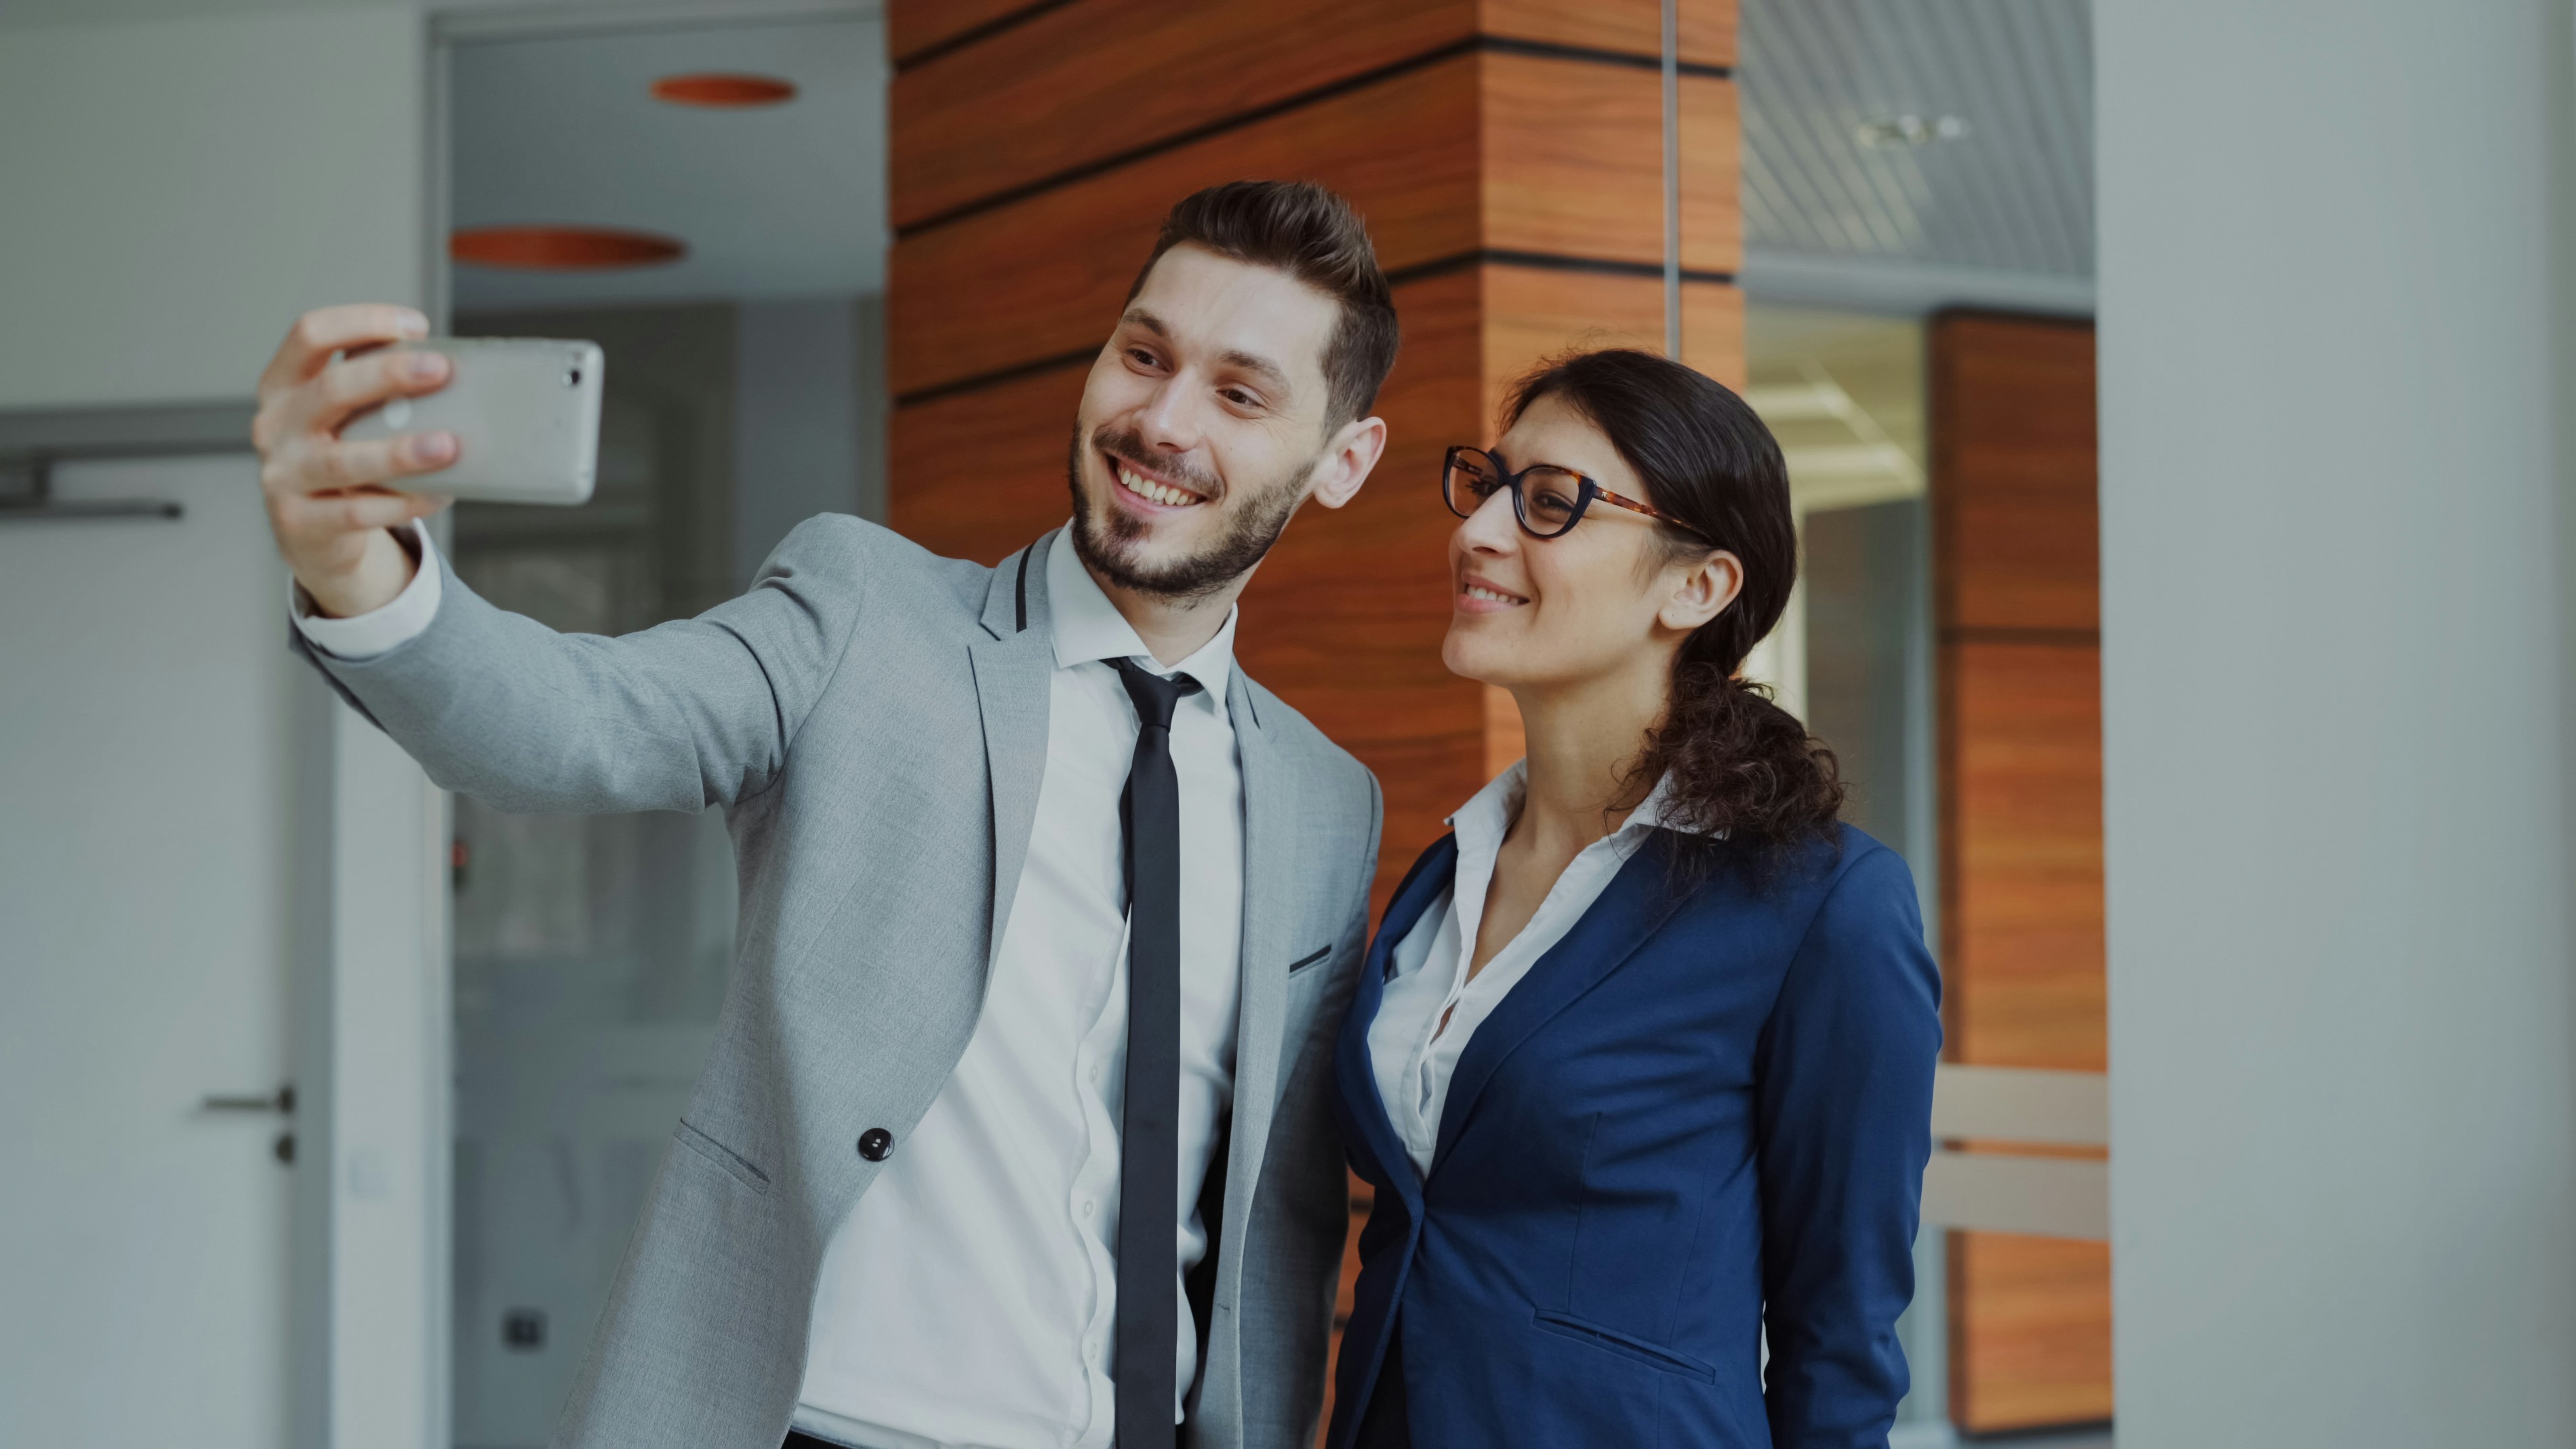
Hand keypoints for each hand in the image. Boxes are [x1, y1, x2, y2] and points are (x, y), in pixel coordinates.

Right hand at [251, 304, 459, 617]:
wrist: (310, 533)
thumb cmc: (339, 457)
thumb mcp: (344, 417)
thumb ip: (377, 393)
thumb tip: (452, 372)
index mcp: (284, 386)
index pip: (310, 335)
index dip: (362, 322)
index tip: (416, 326)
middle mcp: (275, 426)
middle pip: (330, 389)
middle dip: (388, 375)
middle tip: (440, 369)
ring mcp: (282, 475)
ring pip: (343, 460)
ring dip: (400, 451)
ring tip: (449, 445)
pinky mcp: (300, 521)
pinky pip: (359, 511)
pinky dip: (405, 502)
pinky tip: (440, 493)